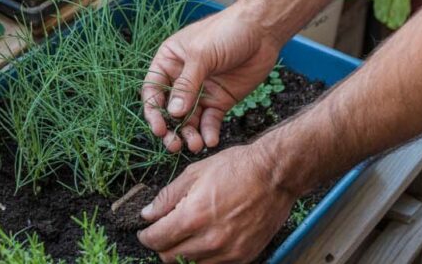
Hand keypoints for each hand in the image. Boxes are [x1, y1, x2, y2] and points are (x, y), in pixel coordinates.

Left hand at [138, 145, 294, 262]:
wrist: (275, 175)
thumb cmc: (237, 168)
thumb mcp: (196, 172)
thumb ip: (168, 196)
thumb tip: (148, 214)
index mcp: (194, 216)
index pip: (156, 240)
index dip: (146, 236)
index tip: (146, 231)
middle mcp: (210, 240)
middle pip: (169, 257)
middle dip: (162, 246)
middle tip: (165, 232)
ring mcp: (228, 252)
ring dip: (182, 253)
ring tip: (187, 235)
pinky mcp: (243, 257)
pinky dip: (204, 257)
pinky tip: (206, 240)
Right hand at [142, 7, 281, 152]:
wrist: (262, 30)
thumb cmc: (227, 31)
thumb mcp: (202, 55)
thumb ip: (187, 84)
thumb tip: (173, 113)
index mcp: (169, 61)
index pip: (153, 90)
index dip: (154, 111)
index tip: (159, 129)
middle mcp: (182, 79)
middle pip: (169, 110)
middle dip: (171, 129)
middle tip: (175, 145)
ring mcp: (201, 91)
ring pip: (189, 119)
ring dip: (189, 134)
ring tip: (196, 145)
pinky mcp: (220, 100)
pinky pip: (210, 120)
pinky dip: (209, 132)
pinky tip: (210, 140)